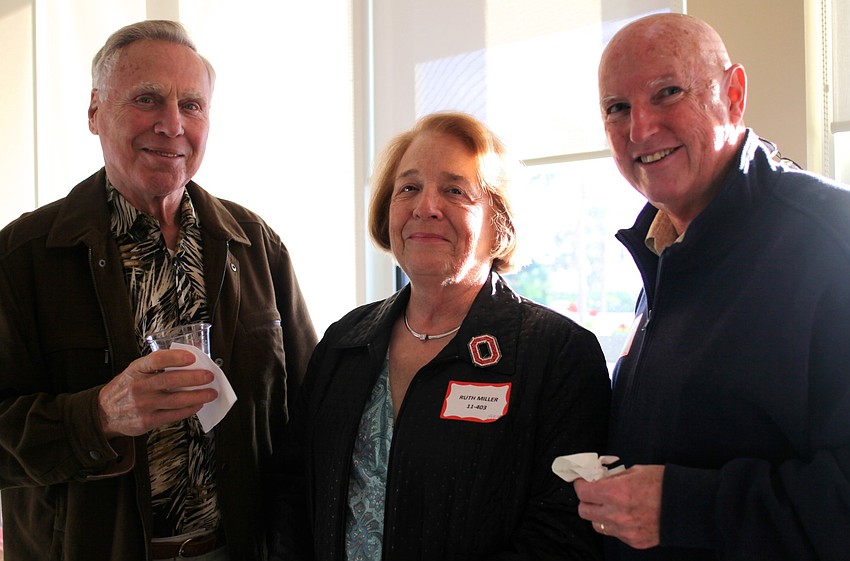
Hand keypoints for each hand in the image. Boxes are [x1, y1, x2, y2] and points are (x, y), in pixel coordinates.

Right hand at [97, 350, 216, 437]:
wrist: (104, 413)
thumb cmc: (126, 387)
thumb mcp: (136, 370)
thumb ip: (159, 364)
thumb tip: (190, 354)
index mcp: (136, 370)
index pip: (156, 360)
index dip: (175, 357)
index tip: (192, 357)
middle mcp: (139, 387)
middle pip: (170, 381)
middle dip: (194, 378)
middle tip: (209, 376)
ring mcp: (143, 405)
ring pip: (176, 400)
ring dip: (197, 396)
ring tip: (211, 393)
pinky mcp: (147, 421)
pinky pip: (173, 415)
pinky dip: (188, 409)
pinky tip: (197, 404)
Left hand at [574, 464, 663, 548]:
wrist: (689, 506)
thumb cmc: (665, 484)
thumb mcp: (636, 471)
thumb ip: (614, 478)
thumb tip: (599, 478)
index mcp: (616, 493)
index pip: (583, 492)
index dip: (581, 484)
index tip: (584, 481)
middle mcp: (617, 514)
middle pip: (583, 511)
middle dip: (587, 500)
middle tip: (595, 493)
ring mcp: (625, 531)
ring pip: (596, 525)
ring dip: (599, 514)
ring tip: (612, 505)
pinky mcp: (634, 541)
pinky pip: (615, 534)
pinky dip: (616, 525)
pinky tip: (627, 515)